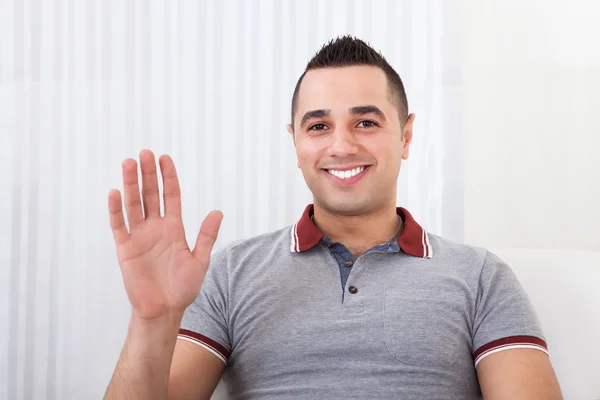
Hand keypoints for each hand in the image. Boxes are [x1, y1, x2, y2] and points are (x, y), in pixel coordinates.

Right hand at [108, 150, 222, 319]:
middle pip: (150, 195)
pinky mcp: (125, 248)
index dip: (168, 178)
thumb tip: (218, 212)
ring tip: (129, 163)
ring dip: (131, 184)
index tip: (165, 158)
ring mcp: (139, 236)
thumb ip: (206, 236)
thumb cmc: (183, 287)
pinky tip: (115, 193)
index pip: (170, 196)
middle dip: (148, 174)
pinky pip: (119, 225)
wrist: (164, 310)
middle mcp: (155, 228)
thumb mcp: (199, 260)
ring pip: (133, 204)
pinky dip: (116, 210)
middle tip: (145, 153)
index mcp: (174, 228)